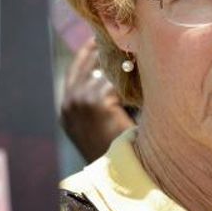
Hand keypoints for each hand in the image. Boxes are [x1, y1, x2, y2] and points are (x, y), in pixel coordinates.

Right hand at [60, 39, 135, 161]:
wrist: (116, 175)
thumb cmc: (114, 150)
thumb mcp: (99, 122)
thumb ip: (101, 98)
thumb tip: (117, 72)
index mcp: (66, 106)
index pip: (77, 68)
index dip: (90, 51)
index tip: (103, 37)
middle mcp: (69, 101)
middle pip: (89, 62)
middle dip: (105, 48)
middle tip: (125, 35)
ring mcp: (80, 100)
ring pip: (106, 70)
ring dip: (123, 62)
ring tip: (141, 50)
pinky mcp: (97, 102)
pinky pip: (117, 80)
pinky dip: (131, 77)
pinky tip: (145, 72)